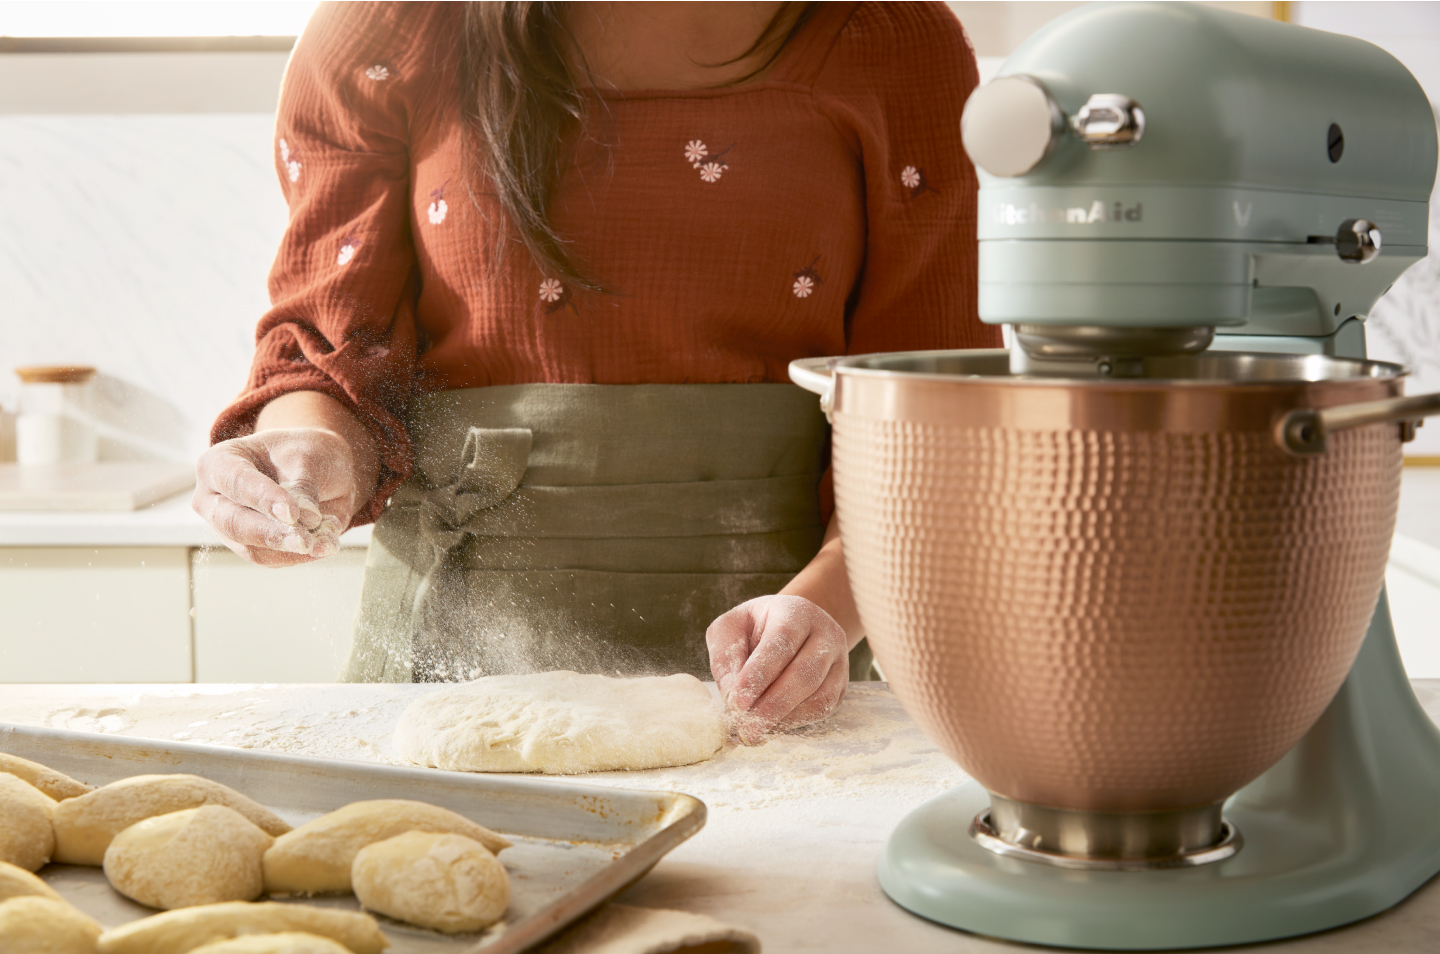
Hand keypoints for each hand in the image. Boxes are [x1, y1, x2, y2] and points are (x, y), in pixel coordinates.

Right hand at [192, 427, 359, 565]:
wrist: (317, 470)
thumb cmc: (304, 454)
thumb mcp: (309, 456)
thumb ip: (304, 485)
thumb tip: (307, 517)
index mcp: (220, 462)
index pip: (236, 482)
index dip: (263, 498)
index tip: (292, 513)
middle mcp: (215, 498)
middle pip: (234, 523)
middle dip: (272, 534)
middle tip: (304, 541)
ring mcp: (229, 526)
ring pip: (252, 549)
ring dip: (292, 550)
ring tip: (326, 542)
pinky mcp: (250, 547)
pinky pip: (272, 560)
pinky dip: (301, 556)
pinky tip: (326, 544)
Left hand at [707, 595, 848, 744]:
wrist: (789, 627)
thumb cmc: (753, 629)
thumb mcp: (730, 629)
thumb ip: (726, 658)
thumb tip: (732, 696)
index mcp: (796, 612)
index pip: (781, 642)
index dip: (759, 675)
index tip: (737, 703)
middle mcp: (825, 633)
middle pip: (805, 673)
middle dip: (772, 705)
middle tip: (746, 728)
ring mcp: (838, 660)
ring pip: (819, 696)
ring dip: (785, 718)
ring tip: (755, 730)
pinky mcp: (840, 685)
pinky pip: (824, 708)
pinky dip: (796, 721)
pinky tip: (773, 725)